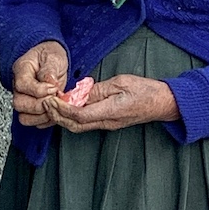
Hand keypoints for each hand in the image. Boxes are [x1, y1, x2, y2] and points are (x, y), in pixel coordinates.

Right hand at [12, 41, 68, 126]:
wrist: (50, 60)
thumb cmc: (50, 56)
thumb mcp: (53, 56)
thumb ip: (50, 69)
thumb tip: (50, 83)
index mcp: (21, 69)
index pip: (22, 85)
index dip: (38, 90)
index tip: (53, 88)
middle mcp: (18, 87)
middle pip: (19, 104)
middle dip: (40, 106)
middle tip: (55, 98)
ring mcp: (23, 99)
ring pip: (24, 117)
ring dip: (42, 116)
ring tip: (55, 106)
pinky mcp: (31, 109)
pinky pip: (34, 122)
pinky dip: (46, 121)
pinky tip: (55, 111)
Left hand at [43, 75, 180, 133]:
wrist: (163, 103)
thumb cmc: (146, 90)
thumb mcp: (121, 82)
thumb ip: (99, 89)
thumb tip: (79, 93)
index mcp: (111, 111)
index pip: (79, 115)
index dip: (62, 109)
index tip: (51, 99)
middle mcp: (107, 122)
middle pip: (75, 125)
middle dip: (57, 116)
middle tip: (45, 103)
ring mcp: (108, 124)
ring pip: (79, 126)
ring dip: (63, 118)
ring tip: (52, 105)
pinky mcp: (108, 122)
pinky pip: (86, 123)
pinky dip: (72, 117)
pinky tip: (67, 107)